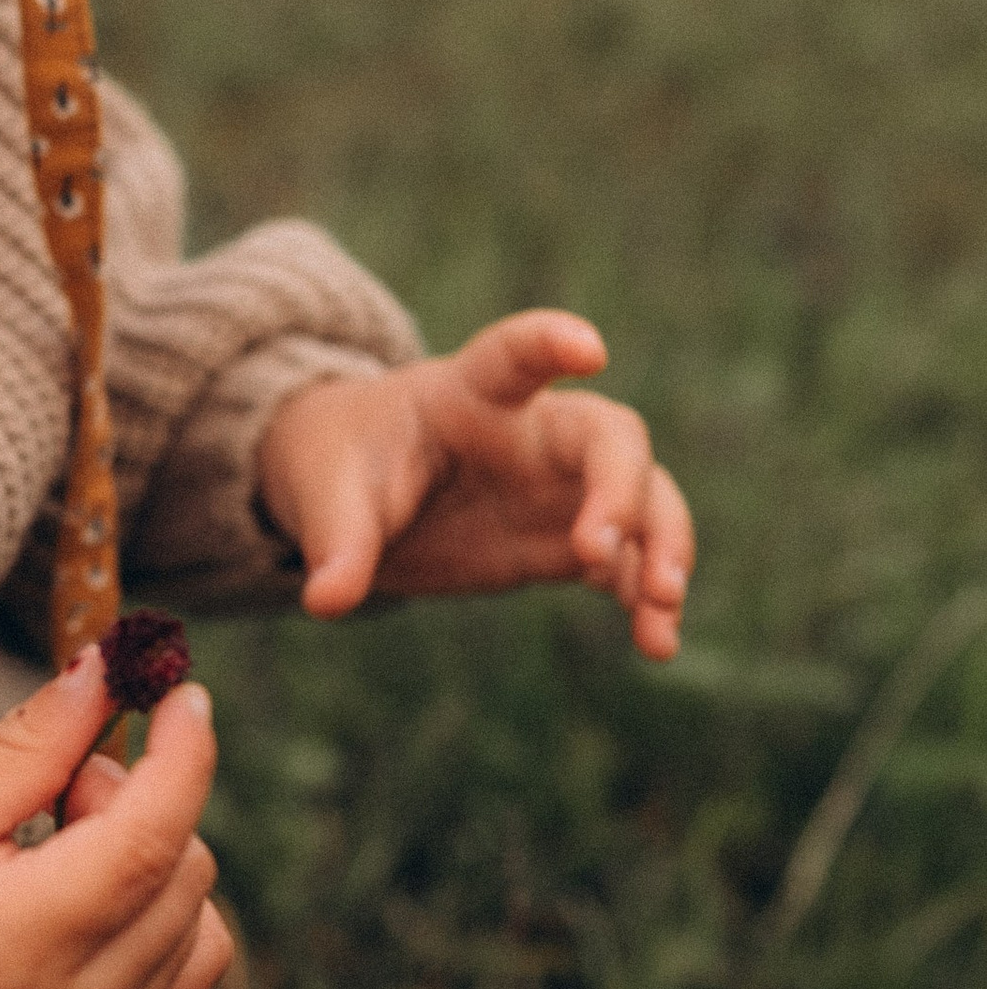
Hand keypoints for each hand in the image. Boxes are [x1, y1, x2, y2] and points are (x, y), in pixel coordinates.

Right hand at [0, 651, 231, 988]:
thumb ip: (26, 745)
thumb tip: (108, 670)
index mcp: (17, 948)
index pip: (145, 840)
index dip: (180, 755)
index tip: (181, 690)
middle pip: (181, 866)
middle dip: (132, 798)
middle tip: (45, 790)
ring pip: (198, 909)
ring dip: (148, 853)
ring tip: (51, 850)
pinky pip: (193, 958)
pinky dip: (163, 907)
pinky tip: (90, 894)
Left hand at [254, 309, 691, 660]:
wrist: (352, 493)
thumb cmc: (344, 465)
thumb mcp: (325, 494)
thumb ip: (337, 541)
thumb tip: (326, 601)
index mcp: (470, 393)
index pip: (515, 355)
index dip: (551, 343)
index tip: (590, 349)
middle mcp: (535, 432)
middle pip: (610, 438)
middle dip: (622, 489)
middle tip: (597, 553)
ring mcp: (560, 486)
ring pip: (645, 500)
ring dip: (662, 549)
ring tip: (660, 611)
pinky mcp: (566, 542)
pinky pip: (628, 564)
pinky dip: (646, 601)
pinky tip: (657, 644)